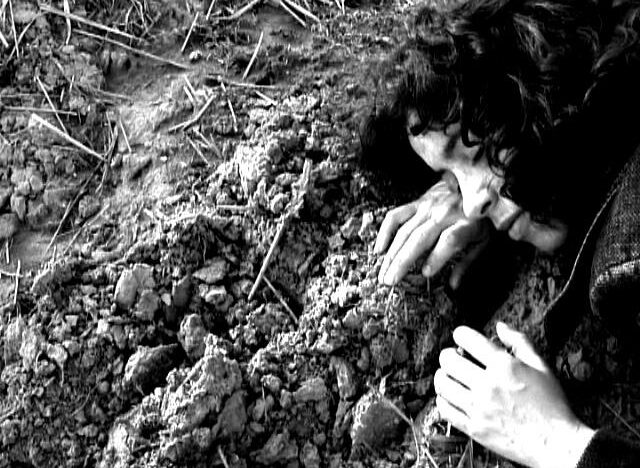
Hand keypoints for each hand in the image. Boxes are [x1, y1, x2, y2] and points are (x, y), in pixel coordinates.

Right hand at [374, 177, 490, 286]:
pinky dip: (385, 232)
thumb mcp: (484, 240)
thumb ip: (468, 263)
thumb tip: (453, 286)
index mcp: (465, 223)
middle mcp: (444, 213)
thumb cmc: (481, 216)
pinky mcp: (417, 203)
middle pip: (420, 238)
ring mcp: (428, 207)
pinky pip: (396, 216)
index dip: (436, 257)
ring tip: (383, 273)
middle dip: (402, 261)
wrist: (476, 182)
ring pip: (405, 231)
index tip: (426, 273)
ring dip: (391, 254)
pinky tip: (379, 250)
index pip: (449, 240)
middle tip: (390, 280)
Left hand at [435, 323, 594, 467]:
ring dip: (443, 376)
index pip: (467, 339)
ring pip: (443, 384)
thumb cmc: (551, 404)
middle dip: (449, 354)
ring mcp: (479, 408)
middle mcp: (487, 385)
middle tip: (454, 358)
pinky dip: (443, 400)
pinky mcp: (474, 428)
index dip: (460, 334)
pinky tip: (450, 397)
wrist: (557, 444)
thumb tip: (500, 326)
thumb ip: (519, 342)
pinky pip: (445, 410)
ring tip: (450, 376)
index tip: (461, 338)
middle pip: (448, 360)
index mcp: (504, 366)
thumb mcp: (541, 366)